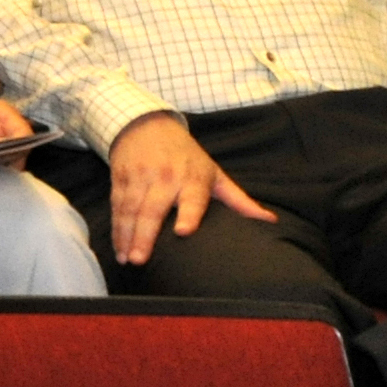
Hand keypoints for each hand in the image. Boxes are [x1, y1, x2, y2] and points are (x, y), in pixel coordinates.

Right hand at [101, 112, 275, 267]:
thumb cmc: (186, 156)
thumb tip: (270, 221)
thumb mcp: (214, 173)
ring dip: (125, 236)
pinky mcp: (121, 179)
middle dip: (144, 236)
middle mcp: (165, 178)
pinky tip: (117, 247)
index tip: (183, 231)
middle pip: (152, 210)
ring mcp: (140, 178)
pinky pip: (117, 207)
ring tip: (125, 259)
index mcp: (192, 178)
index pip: (191, 198)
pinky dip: (116, 228)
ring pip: (130, 210)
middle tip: (140, 260)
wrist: (147, 126)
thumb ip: (239, 200)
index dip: (188, 214)